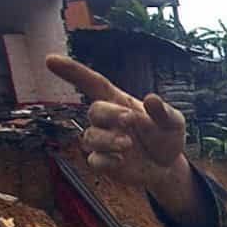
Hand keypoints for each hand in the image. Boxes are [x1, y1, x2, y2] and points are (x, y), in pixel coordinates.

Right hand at [45, 54, 186, 186]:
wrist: (169, 167)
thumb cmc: (167, 137)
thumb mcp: (174, 122)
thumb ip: (164, 112)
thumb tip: (152, 98)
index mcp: (120, 103)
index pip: (93, 83)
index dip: (73, 72)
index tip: (51, 60)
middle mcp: (108, 121)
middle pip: (95, 111)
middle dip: (110, 114)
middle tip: (130, 120)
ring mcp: (104, 142)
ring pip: (90, 137)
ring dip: (107, 140)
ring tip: (128, 144)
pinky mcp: (104, 162)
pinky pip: (95, 161)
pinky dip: (106, 160)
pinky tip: (122, 160)